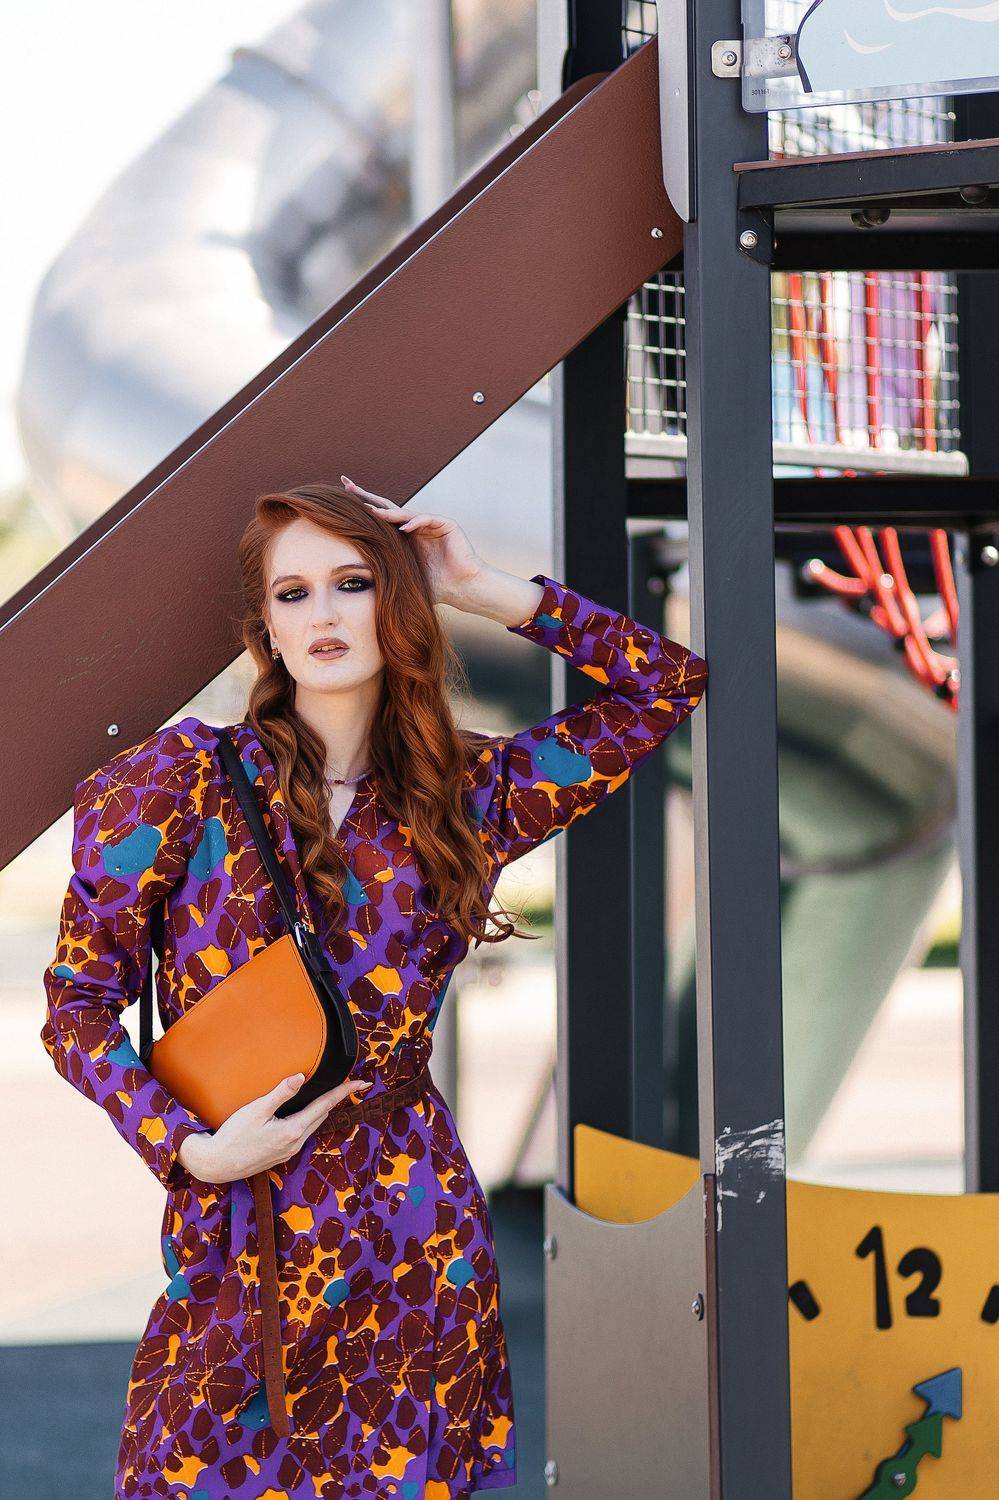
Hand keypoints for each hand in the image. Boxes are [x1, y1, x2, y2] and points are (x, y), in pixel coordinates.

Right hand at [177, 1072, 371, 1183]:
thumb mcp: (256, 1111)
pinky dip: (310, 1119)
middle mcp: (295, 1143)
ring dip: (323, 1109)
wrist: (218, 1164)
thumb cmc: (233, 1135)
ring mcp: (289, 1151)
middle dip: (337, 1099)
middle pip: (322, 1115)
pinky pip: (303, 1133)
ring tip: (333, 1095)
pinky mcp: (281, 1154)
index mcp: (292, 1130)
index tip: (360, 1083)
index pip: (324, 1105)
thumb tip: (300, 1077)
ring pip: (313, 1125)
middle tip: (352, 1084)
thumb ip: (280, 1094)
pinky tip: (306, 1113)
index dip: (343, 1092)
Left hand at [341, 474, 484, 607]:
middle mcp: (415, 527)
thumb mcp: (404, 579)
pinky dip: (415, 522)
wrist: (463, 589)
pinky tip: (404, 528)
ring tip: (371, 511)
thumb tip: (357, 585)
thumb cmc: (436, 588)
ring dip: (388, 512)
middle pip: (387, 507)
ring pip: (406, 513)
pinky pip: (427, 519)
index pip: (379, 520)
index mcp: (404, 538)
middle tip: (347, 484)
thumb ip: (385, 576)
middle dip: (366, 496)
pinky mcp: (446, 524)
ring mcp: (430, 524)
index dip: (361, 509)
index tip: (340, 499)